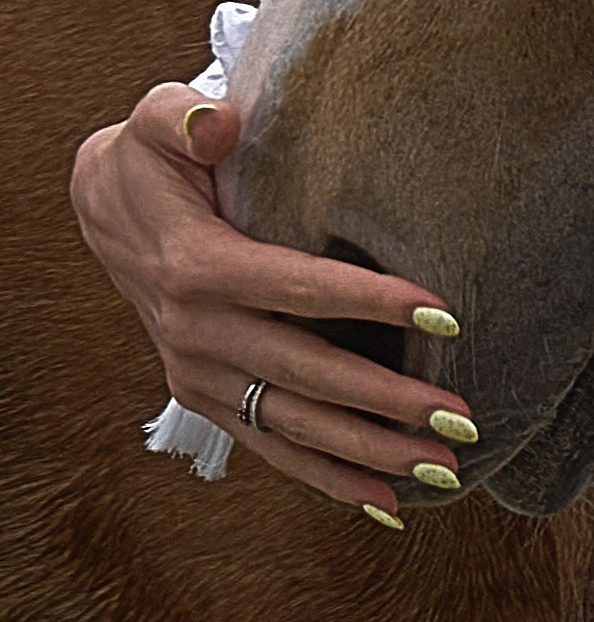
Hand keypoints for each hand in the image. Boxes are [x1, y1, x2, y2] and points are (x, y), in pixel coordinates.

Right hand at [71, 82, 474, 524]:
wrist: (104, 211)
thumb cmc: (154, 158)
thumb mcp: (157, 119)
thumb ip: (186, 116)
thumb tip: (224, 122)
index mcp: (199, 267)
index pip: (300, 288)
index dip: (372, 301)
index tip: (444, 315)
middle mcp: (198, 333)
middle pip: (308, 373)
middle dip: (387, 401)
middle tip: (461, 418)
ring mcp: (200, 374)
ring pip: (295, 424)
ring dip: (369, 452)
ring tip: (443, 467)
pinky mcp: (205, 397)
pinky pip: (271, 446)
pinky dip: (326, 480)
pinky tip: (385, 504)